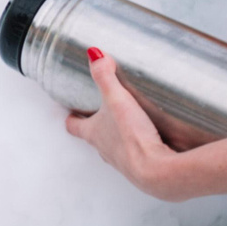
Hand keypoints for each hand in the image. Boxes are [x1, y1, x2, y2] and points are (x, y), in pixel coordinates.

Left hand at [62, 49, 193, 198]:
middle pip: (94, 137)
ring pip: (116, 148)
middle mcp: (105, 150)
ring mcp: (124, 162)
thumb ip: (105, 76)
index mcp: (94, 134)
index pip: (75, 126)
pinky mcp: (143, 167)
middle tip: (99, 116)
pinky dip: (141, 148)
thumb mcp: (117, 100)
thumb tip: (94, 54)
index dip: (72, 118)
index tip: (69, 111)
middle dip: (95, 127)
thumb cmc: (133, 138)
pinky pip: (139, 155)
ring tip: (128, 126)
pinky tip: (152, 141)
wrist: (157, 171)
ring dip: (119, 138)